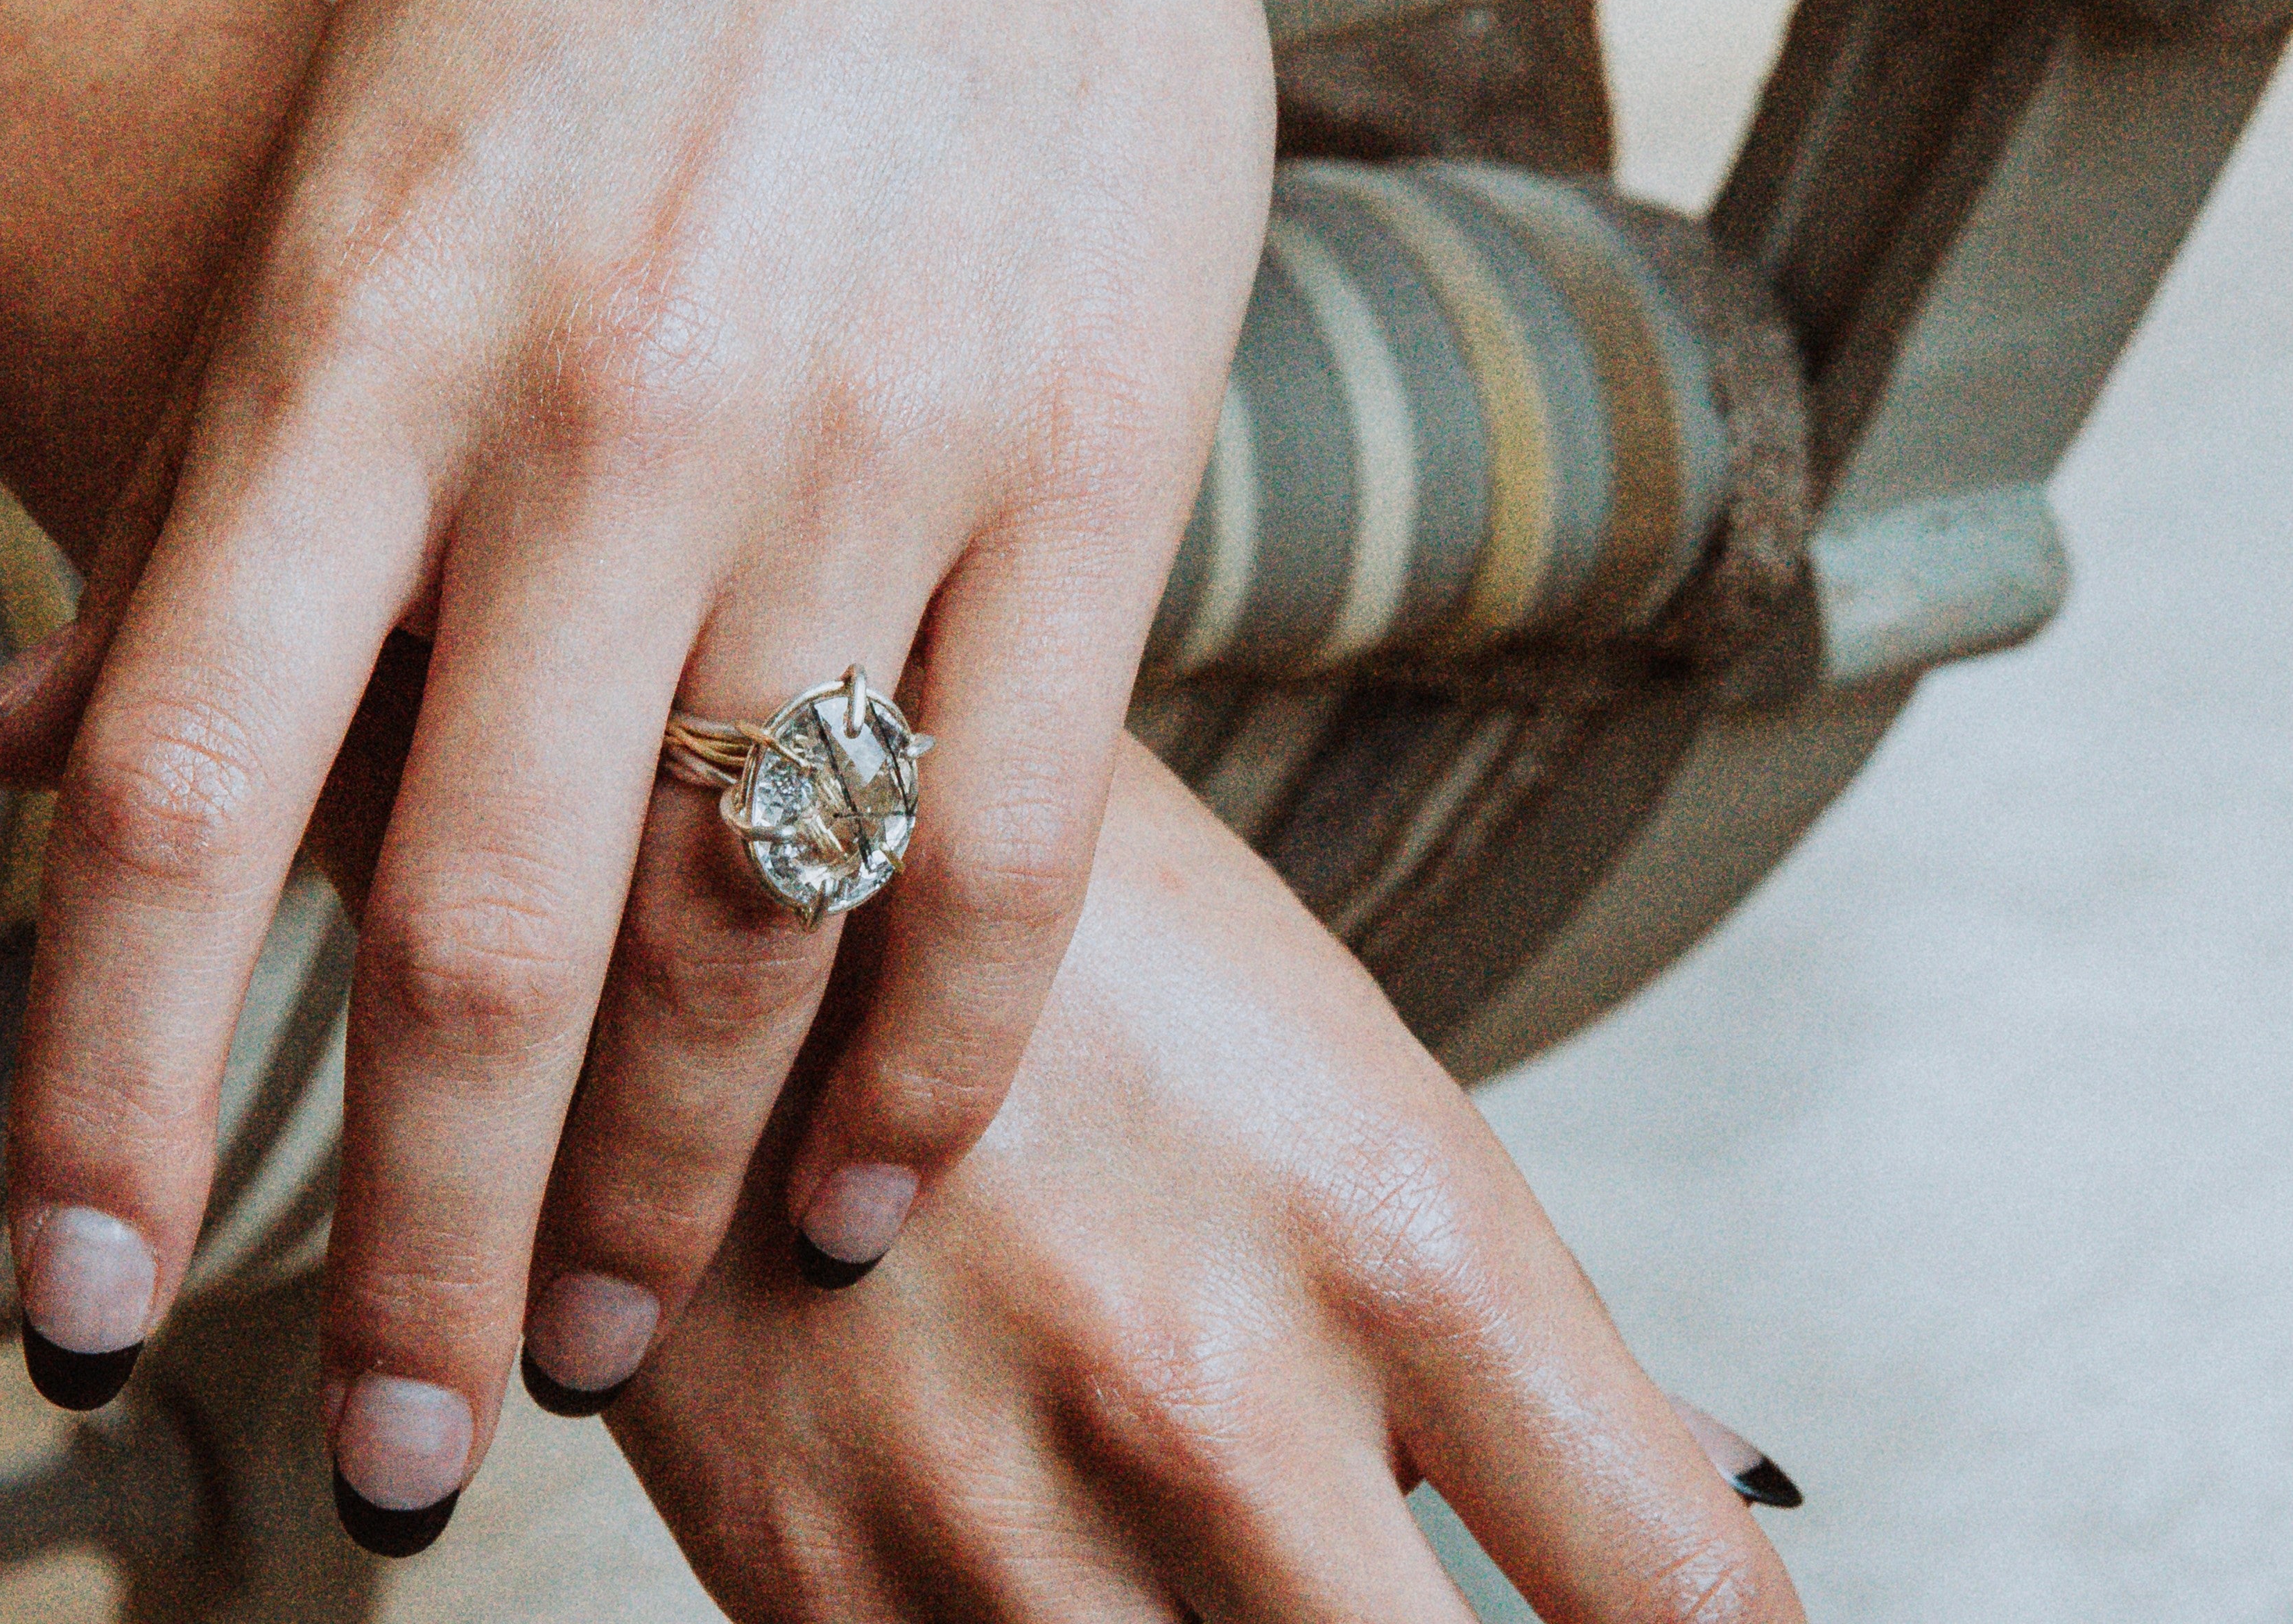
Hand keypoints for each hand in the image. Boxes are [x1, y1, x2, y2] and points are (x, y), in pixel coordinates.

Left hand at [0, 0, 1315, 1511]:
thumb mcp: (372, 141)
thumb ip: (232, 461)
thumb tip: (51, 761)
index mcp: (373, 314)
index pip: (186, 796)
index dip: (121, 1096)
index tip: (101, 1317)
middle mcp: (607, 407)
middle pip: (480, 936)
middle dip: (426, 1248)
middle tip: (400, 1445)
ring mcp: (872, 442)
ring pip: (752, 925)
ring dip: (674, 1189)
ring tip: (622, 1342)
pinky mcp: (1094, 461)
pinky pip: (1011, 843)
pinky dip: (932, 1063)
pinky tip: (875, 1191)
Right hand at [608, 742, 1808, 1623]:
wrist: (705, 840)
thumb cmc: (1059, 921)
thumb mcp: (1326, 1062)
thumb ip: (1487, 1328)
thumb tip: (1684, 1511)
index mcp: (1397, 1237)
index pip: (1681, 1592)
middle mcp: (1217, 1402)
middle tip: (1394, 1576)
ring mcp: (1001, 1514)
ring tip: (1205, 1533)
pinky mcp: (808, 1579)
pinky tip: (1061, 1560)